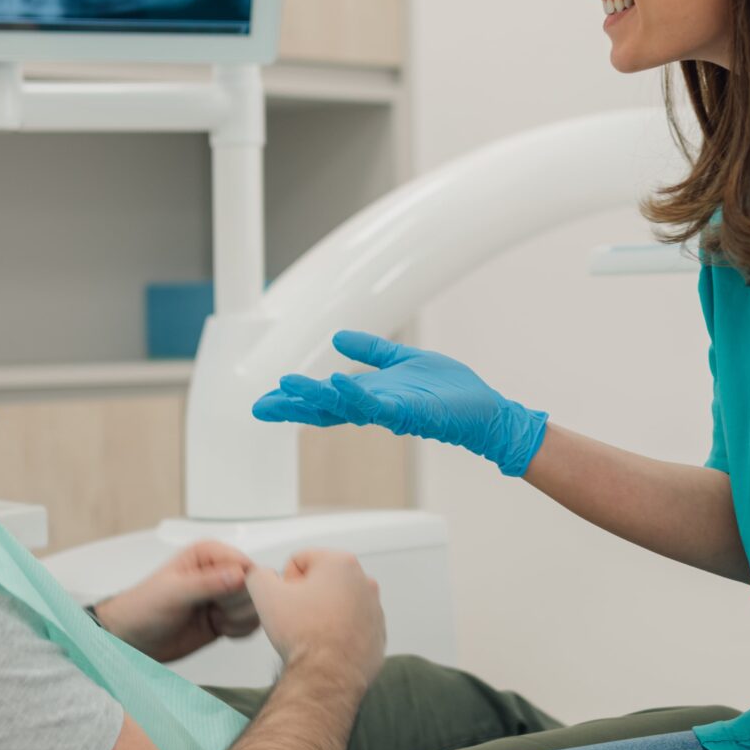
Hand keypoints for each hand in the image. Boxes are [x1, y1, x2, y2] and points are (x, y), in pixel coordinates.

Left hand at [91, 540, 259, 663]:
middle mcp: (220, 572)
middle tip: (213, 611)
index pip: (246, 564)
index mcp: (208, 554)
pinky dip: (238, 631)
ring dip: (238, 619)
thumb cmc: (142, 608)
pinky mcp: (227, 617)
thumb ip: (207, 583)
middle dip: (237, 605)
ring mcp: (225, 596)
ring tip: (214, 620)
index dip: (242, 585)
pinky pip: (251, 623)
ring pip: (256, 606)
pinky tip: (218, 629)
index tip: (223, 599)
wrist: (132, 638)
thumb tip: (238, 576)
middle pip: (256, 587)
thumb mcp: (173, 593)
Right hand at [244, 549, 385, 691]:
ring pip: (335, 603)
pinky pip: (350, 626)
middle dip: (305, 597)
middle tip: (298, 620)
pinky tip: (328, 647)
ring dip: (321, 614)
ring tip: (312, 635)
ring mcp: (374, 608)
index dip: (285, 583)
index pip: (299, 561)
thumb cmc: (302, 633)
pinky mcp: (377, 633)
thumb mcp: (265, 594)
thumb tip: (262, 574)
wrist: (328, 676)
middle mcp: (364, 581)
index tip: (288, 604)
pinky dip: (338, 633)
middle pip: (319, 581)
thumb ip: (258, 574)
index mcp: (341, 562)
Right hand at [251, 330, 549, 476]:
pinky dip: (360, 395)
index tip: (268, 398)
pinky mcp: (414, 413)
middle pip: (327, 408)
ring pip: (348, 406)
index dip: (297, 399)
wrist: (485, 411)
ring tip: (291, 387)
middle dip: (295, 406)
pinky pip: (382, 406)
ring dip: (319, 397)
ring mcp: (393, 412)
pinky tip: (340, 383)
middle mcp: (376, 408)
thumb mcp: (403, 361)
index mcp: (371, 396)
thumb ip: (372, 351)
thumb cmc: (449, 392)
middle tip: (263, 405)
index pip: (326, 400)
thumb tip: (339, 336)